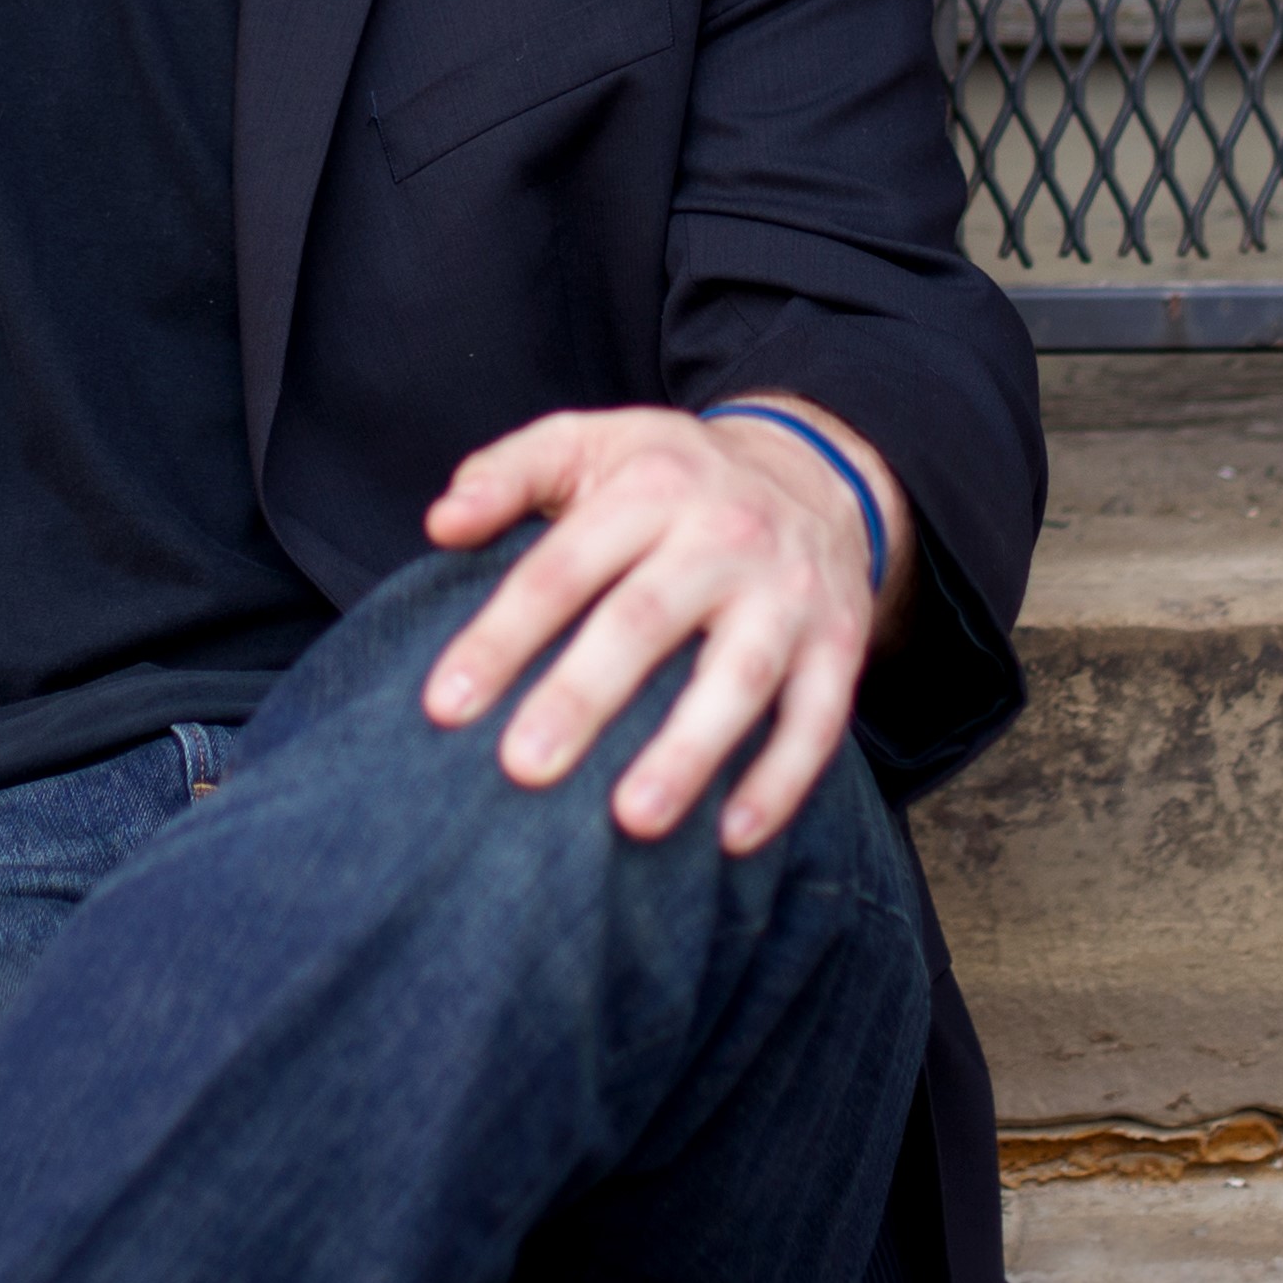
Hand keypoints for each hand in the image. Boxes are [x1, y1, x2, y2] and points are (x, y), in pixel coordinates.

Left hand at [417, 397, 911, 854]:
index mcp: (651, 486)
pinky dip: (782, 780)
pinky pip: (818, 720)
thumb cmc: (669, 478)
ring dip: (689, 751)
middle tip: (522, 768)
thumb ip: (508, 473)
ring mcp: (788, 594)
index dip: (503, 635)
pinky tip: (731, 838)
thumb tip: (442, 523)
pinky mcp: (839, 645)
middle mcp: (726, 535)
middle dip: (583, 697)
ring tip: (631, 821)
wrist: (814, 474)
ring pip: (740, 677)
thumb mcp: (590, 444)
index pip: (563, 567)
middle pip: (646, 622)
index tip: (444, 705)